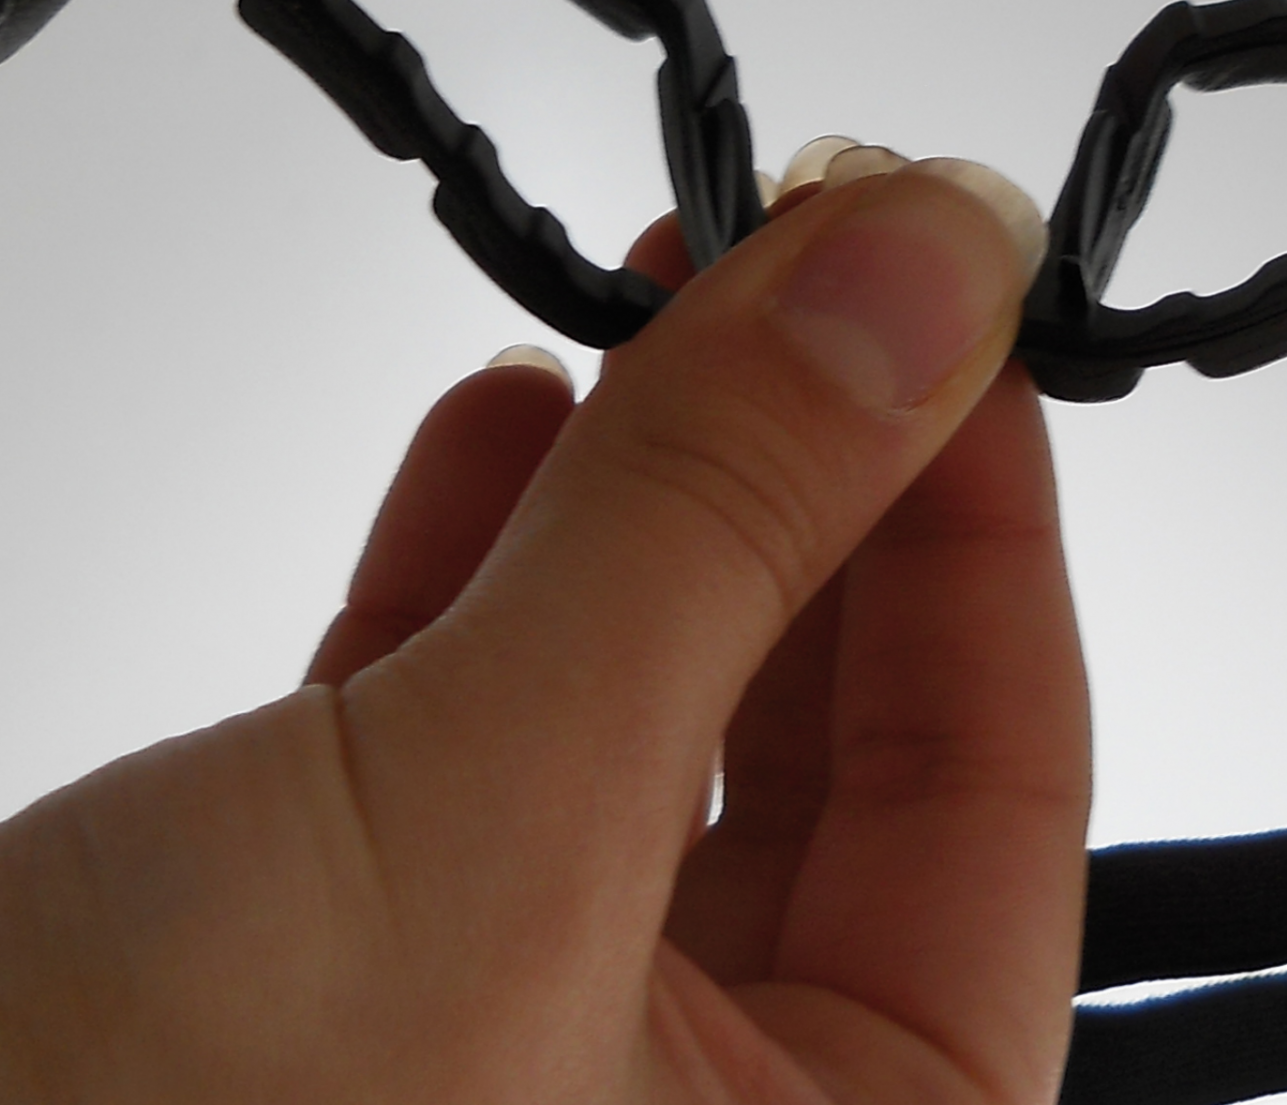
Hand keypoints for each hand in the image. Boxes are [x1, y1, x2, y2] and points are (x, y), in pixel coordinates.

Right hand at [0, 151, 1080, 1103]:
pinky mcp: (289, 954)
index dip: (980, 509)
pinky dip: (477, 560)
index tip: (943, 291)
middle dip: (808, 481)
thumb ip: (718, 527)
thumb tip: (929, 269)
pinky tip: (496, 415)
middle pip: (821, 740)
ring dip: (646, 497)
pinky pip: (447, 726)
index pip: (998, 786)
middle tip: (797, 258)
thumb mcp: (492, 814)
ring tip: (658, 296)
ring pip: (628, 711)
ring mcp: (469, 1032)